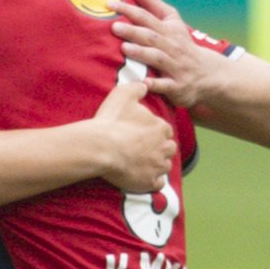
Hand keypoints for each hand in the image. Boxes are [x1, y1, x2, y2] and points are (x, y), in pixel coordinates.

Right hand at [81, 62, 181, 189]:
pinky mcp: (149, 182)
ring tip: (142, 163)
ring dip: (157, 164)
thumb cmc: (112, 121)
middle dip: (160, 148)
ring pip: (165, 166)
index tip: (144, 134)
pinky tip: (142, 176)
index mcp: (161, 127)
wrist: (101, 147)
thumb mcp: (123, 94)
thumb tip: (145, 85)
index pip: (166, 130)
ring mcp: (157, 166)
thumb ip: (137, 88)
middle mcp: (164, 148)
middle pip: (169, 149)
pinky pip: (158, 183)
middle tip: (143, 149)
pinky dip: (153, 181)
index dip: (156, 132)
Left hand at [103, 0, 212, 106]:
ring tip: (125, 49)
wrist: (207, 73)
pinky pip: (166, 85)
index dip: (129, 9)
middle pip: (151, 36)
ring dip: (142, 53)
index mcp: (168, 30)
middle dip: (133, 31)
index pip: (146, 17)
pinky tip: (144, 83)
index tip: (109, 4)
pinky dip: (156, 84)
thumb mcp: (172, 22)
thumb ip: (153, 4)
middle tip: (114, 27)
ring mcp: (175, 66)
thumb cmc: (182, 44)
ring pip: (158, 58)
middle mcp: (172, 46)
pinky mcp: (177, 86)